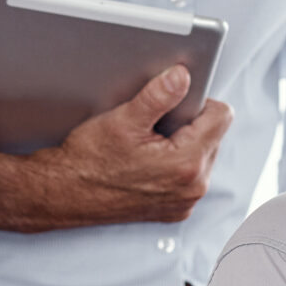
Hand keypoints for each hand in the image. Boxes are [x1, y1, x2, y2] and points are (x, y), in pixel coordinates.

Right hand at [0, 68, 233, 232]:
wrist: (64, 193)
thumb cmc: (88, 163)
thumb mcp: (123, 120)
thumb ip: (159, 95)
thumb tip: (182, 76)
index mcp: (186, 163)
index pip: (222, 117)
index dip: (200, 100)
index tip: (178, 100)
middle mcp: (192, 187)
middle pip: (214, 136)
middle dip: (190, 124)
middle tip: (155, 125)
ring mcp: (184, 201)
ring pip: (202, 155)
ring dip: (183, 144)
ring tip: (149, 143)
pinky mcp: (175, 209)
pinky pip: (189, 176)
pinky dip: (174, 164)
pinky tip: (147, 161)